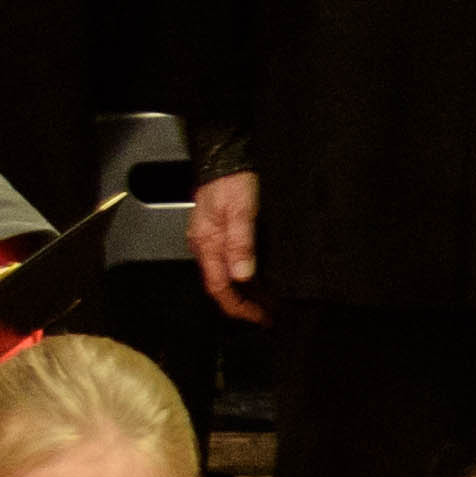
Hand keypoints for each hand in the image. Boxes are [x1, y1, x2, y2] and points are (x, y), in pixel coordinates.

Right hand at [190, 167, 263, 321]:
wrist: (223, 160)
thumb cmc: (231, 182)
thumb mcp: (241, 212)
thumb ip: (241, 243)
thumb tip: (243, 274)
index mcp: (207, 245)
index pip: (219, 287)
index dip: (239, 307)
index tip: (260, 317)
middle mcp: (205, 246)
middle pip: (221, 286)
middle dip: (245, 303)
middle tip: (270, 312)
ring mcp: (210, 241)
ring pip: (225, 276)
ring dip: (246, 291)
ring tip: (269, 299)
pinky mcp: (218, 234)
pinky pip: (227, 264)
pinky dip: (244, 276)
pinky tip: (258, 276)